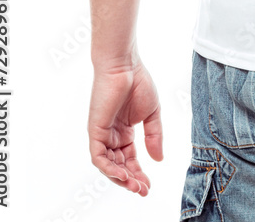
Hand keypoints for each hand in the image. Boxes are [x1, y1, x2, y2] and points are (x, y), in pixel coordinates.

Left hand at [87, 59, 162, 194]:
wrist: (125, 65)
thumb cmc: (138, 82)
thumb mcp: (152, 113)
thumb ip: (155, 136)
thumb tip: (158, 160)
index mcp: (124, 131)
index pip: (129, 159)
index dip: (139, 173)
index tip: (149, 185)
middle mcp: (111, 135)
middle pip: (119, 165)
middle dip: (130, 180)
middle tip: (142, 190)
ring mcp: (102, 133)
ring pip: (108, 165)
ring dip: (120, 178)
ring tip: (134, 186)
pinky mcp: (95, 130)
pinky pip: (98, 156)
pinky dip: (109, 168)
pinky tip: (122, 174)